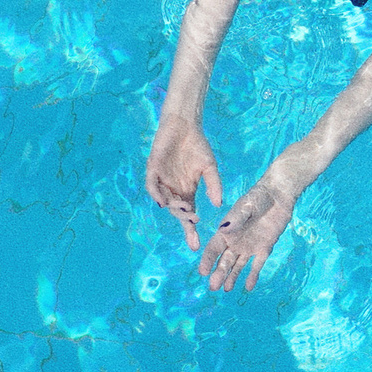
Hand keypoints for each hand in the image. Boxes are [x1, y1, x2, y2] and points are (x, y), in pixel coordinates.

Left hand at [146, 119, 223, 250]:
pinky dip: (156, 194)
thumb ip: (214, 185)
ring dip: (174, 208)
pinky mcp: (153, 169)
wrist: (185, 126)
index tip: (196, 246)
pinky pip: (152, 186)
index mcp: (187, 192)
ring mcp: (162, 181)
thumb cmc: (197, 146)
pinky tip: (163, 201)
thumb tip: (219, 204)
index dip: (191, 230)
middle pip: (177, 212)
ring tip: (186, 211)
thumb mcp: (210, 168)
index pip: (188, 214)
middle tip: (193, 227)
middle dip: (184, 222)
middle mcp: (173, 190)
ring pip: (165, 201)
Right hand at [201, 172, 296, 291]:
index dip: (207, 260)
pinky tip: (249, 287)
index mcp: (227, 231)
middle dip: (219, 273)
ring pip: (238, 265)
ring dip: (232, 277)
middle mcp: (235, 241)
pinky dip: (253, 275)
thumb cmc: (258, 197)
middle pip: (224, 260)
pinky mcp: (264, 248)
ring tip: (227, 289)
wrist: (278, 195)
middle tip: (214, 287)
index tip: (203, 272)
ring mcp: (249, 246)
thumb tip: (224, 231)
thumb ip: (236, 220)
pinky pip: (257, 264)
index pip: (213, 248)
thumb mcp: (246, 207)